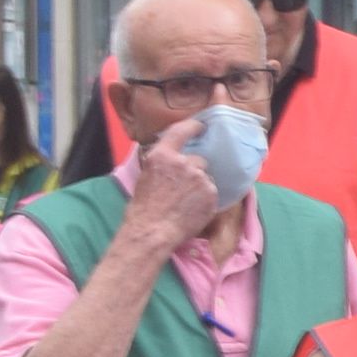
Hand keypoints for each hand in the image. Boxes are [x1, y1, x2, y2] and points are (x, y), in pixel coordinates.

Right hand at [125, 117, 230, 253]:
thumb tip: (170, 157)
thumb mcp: (146, 176)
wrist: (153, 231)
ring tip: (185, 202)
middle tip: (181, 188)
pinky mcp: (212, 193)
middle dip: (193, 171)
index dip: (193, 127)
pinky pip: (212, 192)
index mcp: (162, 156)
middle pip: (198, 160)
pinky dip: (205, 199)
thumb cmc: (143, 207)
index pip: (181, 131)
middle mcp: (184, 163)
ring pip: (205, 177)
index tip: (200, 126)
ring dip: (199, 186)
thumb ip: (162, 163)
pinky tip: (192, 209)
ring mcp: (200, 178)